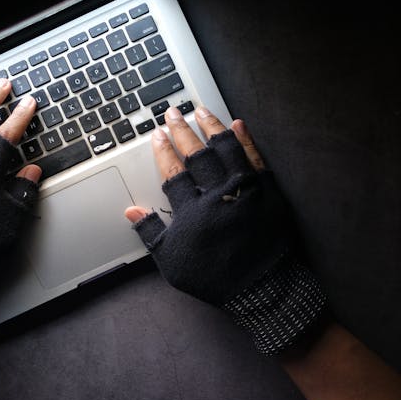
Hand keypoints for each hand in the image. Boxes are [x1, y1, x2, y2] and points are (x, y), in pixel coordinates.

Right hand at [124, 105, 326, 354]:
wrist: (262, 289)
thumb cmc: (215, 278)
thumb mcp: (173, 262)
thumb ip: (152, 234)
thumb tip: (131, 212)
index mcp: (192, 211)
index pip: (173, 171)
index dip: (163, 150)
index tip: (157, 134)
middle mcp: (218, 194)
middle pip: (197, 154)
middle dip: (182, 131)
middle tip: (173, 113)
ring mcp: (245, 189)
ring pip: (226, 148)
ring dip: (212, 126)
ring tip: (201, 110)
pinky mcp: (269, 191)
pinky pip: (256, 158)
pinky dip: (246, 139)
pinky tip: (238, 124)